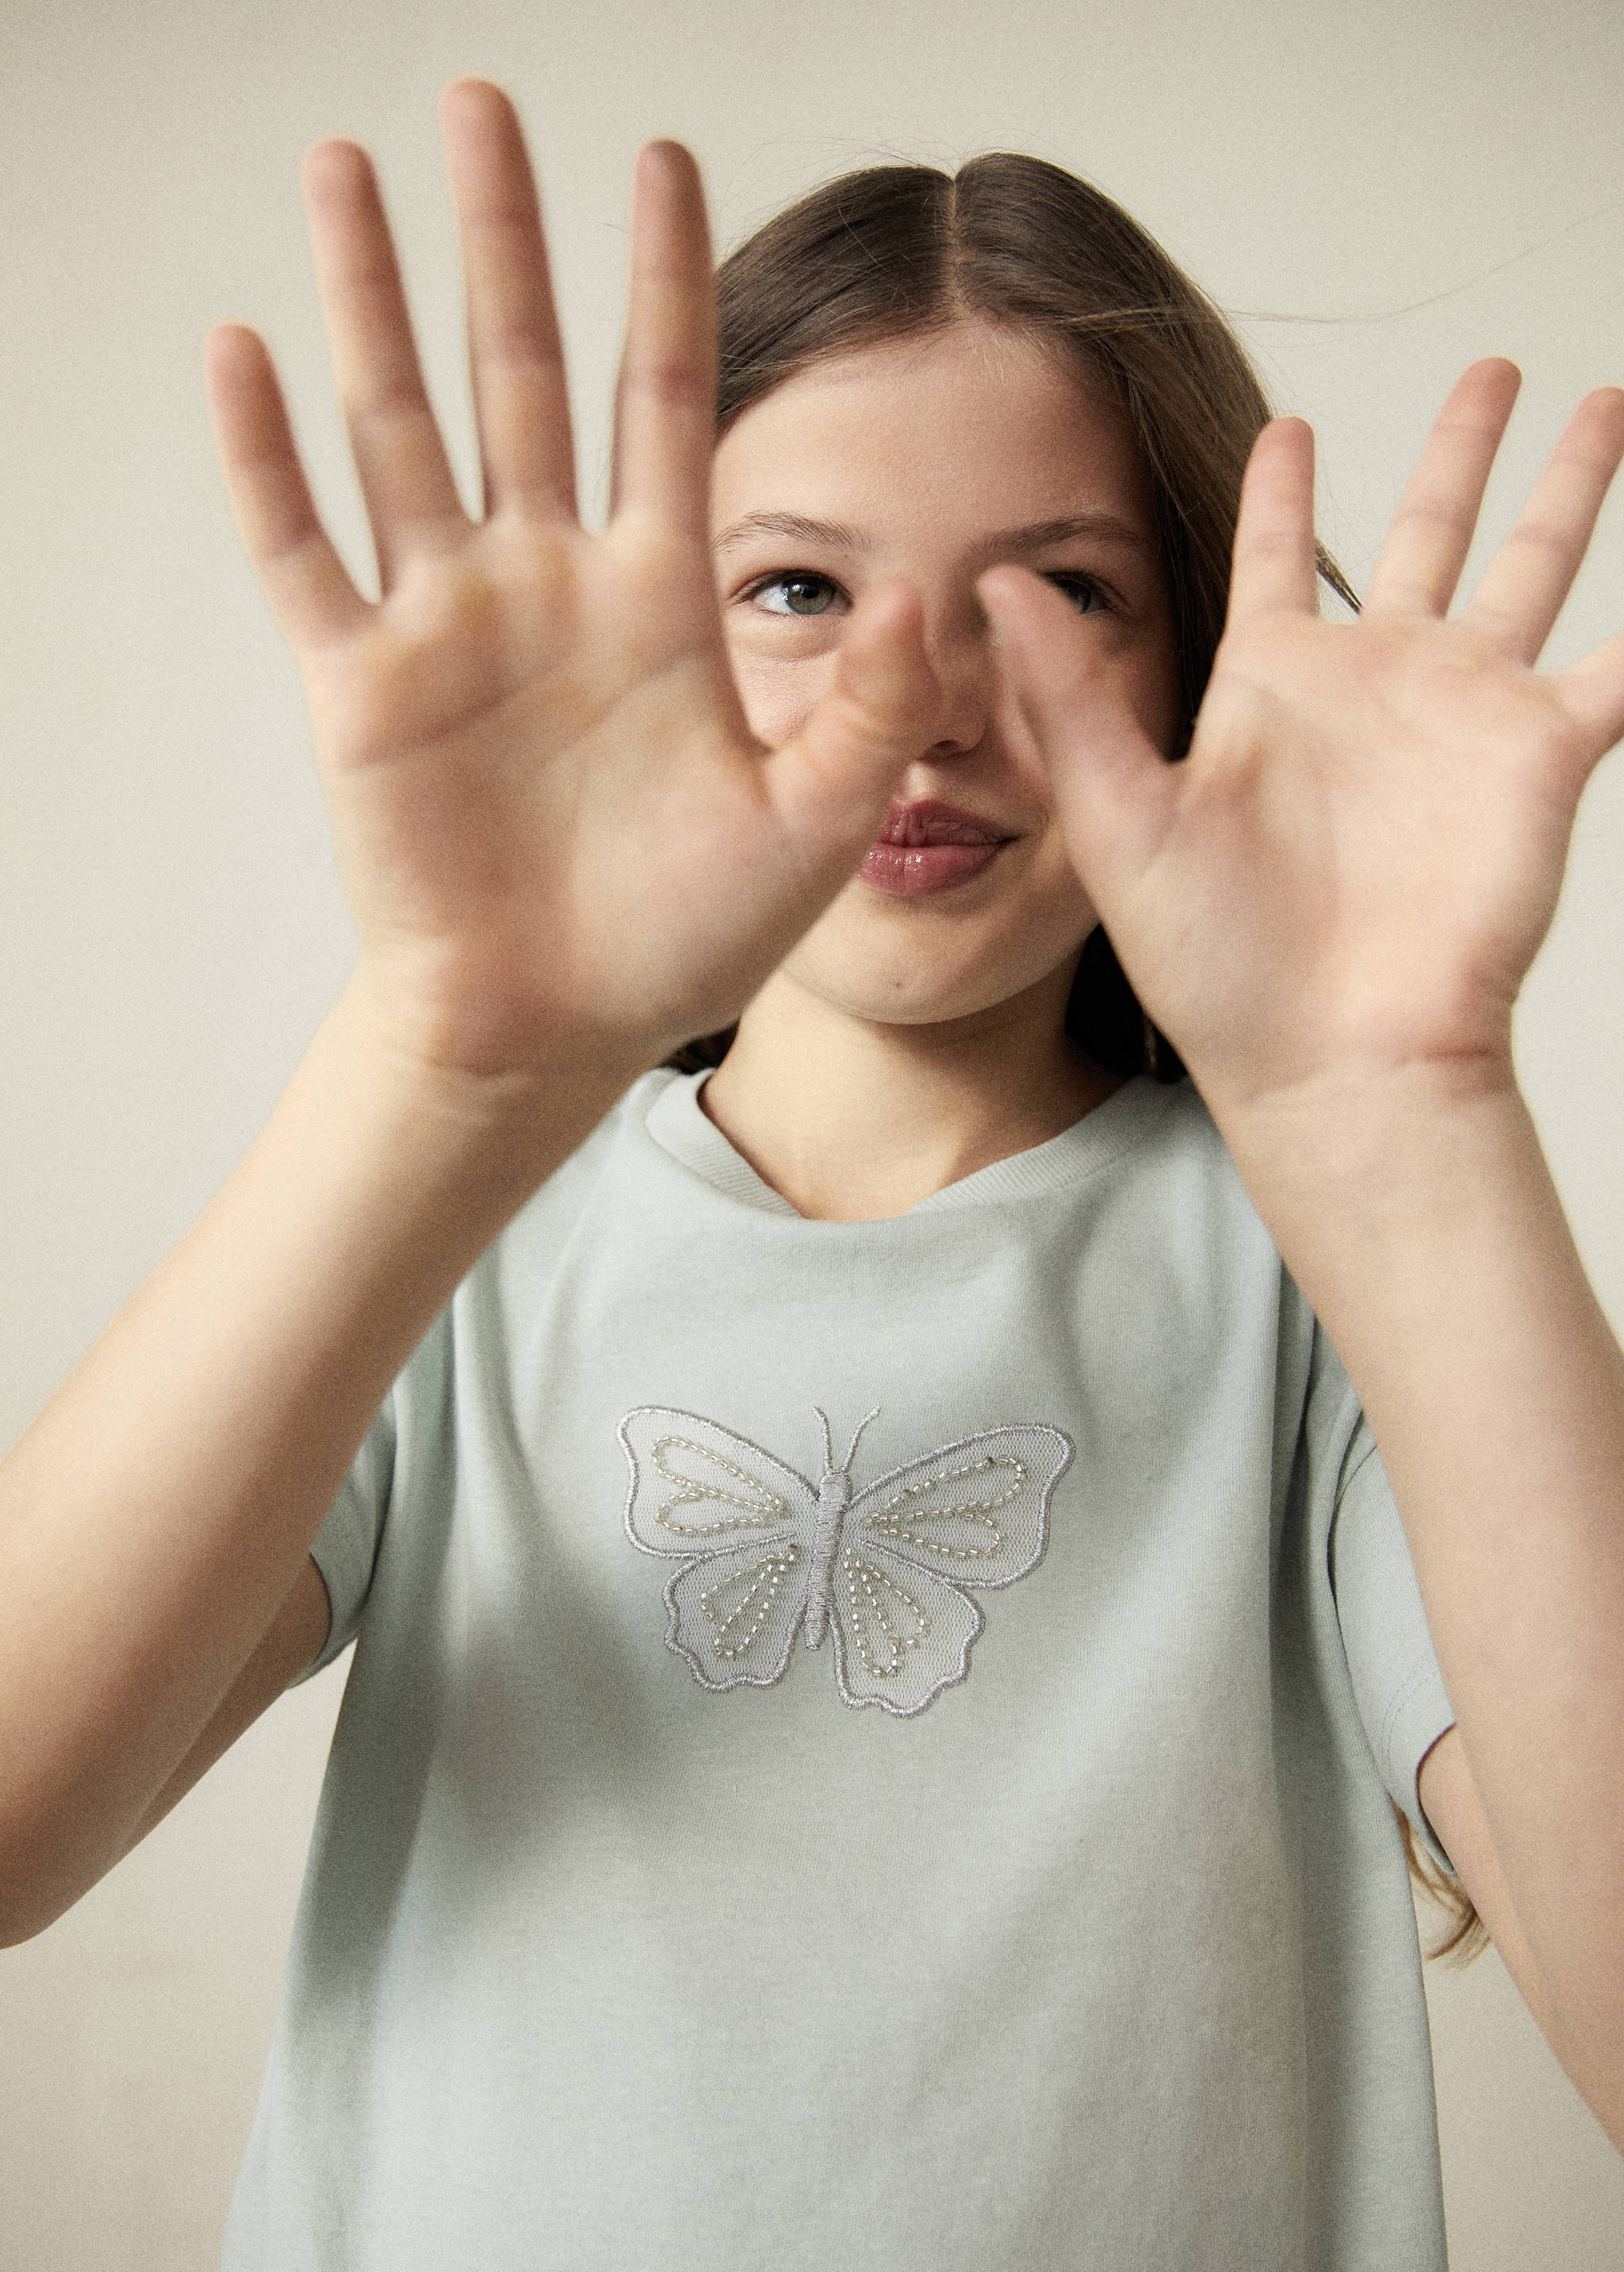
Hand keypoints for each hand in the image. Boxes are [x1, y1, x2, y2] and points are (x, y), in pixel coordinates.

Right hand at [208, 81, 934, 1088]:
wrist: (557, 1029)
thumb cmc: (683, 937)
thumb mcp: (812, 830)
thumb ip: (869, 712)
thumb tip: (919, 589)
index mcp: (657, 597)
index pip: (662, 399)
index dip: (663, 280)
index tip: (662, 155)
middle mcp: (547, 582)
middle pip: (520, 372)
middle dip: (502, 240)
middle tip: (482, 99)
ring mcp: (447, 624)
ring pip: (399, 426)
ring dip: (369, 299)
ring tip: (343, 164)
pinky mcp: (359, 687)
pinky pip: (301, 552)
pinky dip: (265, 459)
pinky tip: (243, 350)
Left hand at [981, 361, 1623, 1124]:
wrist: (1327, 1062)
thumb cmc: (1215, 968)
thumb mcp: (1117, 819)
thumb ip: (1069, 695)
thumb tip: (1000, 583)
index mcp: (1273, 687)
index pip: (1281, 556)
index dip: (1284, 490)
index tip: (1289, 426)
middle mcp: (1376, 685)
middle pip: (1430, 530)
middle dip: (1463, 449)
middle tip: (1491, 368)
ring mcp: (1465, 715)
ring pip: (1534, 565)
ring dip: (1569, 486)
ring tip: (1601, 399)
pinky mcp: (1539, 758)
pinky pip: (1618, 668)